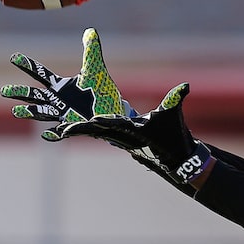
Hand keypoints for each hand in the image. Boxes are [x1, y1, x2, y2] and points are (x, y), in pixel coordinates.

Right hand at [0, 27, 132, 140]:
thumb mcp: (96, 70)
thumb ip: (92, 51)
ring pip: (43, 113)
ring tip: (16, 111)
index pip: (41, 74)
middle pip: (35, 96)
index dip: (28, 65)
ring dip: (31, 112)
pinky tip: (46, 134)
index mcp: (61, 87)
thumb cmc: (102, 93)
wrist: (114, 113)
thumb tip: (91, 31)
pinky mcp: (73, 127)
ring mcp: (65, 115)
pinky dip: (53, 133)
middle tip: (5, 90)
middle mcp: (59, 100)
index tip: (14, 57)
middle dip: (21, 93)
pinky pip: (60, 132)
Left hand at [55, 83, 212, 184]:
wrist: (175, 157)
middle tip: (60, 129)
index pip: (117, 125)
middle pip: (97, 132)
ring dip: (76, 131)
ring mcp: (118, 139)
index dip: (103, 123)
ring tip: (57, 130)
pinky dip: (81, 131)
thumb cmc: (174, 136)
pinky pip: (95, 134)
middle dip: (80, 130)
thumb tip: (186, 86)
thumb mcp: (173, 115)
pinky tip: (65, 130)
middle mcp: (122, 136)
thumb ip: (176, 99)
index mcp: (134, 130)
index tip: (91, 120)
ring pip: (93, 133)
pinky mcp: (117, 139)